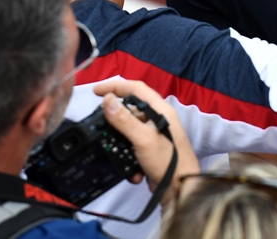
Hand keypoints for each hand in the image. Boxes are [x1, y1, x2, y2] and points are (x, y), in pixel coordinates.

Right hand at [94, 79, 199, 202]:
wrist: (179, 189)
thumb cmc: (169, 161)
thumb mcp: (142, 138)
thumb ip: (124, 119)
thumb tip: (107, 100)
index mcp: (160, 110)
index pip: (135, 88)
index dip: (115, 86)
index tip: (97, 91)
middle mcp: (158, 119)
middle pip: (131, 108)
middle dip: (115, 116)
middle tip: (100, 120)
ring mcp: (154, 134)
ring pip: (130, 128)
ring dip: (121, 140)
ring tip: (115, 150)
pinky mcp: (150, 148)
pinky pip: (133, 145)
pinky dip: (128, 155)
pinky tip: (131, 168)